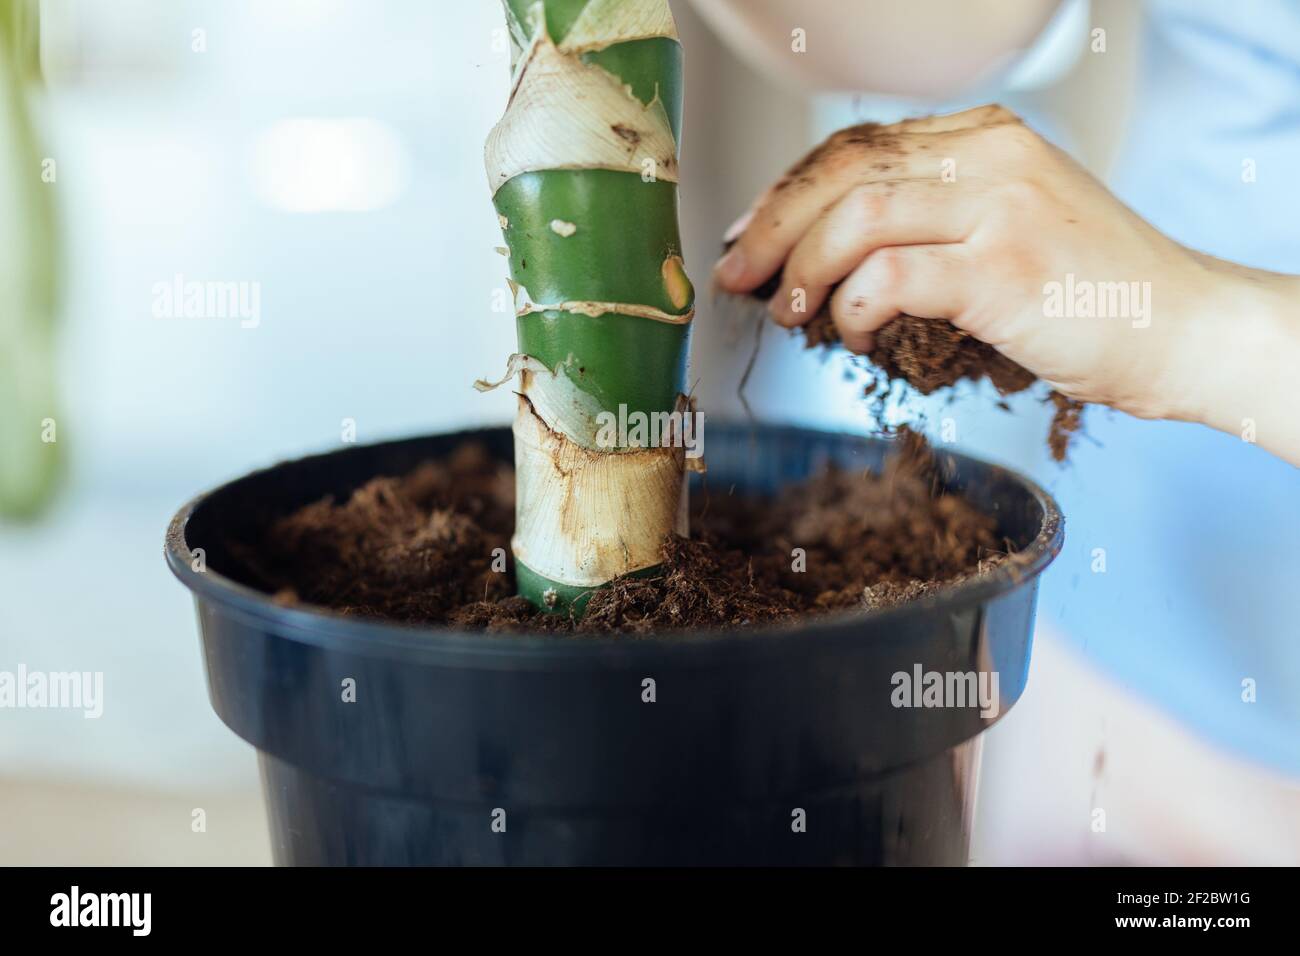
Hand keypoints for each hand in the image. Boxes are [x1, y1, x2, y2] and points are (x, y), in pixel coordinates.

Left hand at [713, 105, 1292, 433]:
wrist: (1184, 328)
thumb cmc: (1092, 292)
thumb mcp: (1009, 226)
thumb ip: (932, 222)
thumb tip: (827, 259)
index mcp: (983, 137)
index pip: (857, 146)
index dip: (787, 190)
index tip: (748, 232)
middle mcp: (988, 156)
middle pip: (842, 171)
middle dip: (771, 224)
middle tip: (737, 273)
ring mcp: (998, 207)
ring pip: (856, 217)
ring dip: (802, 269)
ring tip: (787, 311)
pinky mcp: (1003, 267)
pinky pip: (890, 276)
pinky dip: (852, 308)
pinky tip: (851, 334)